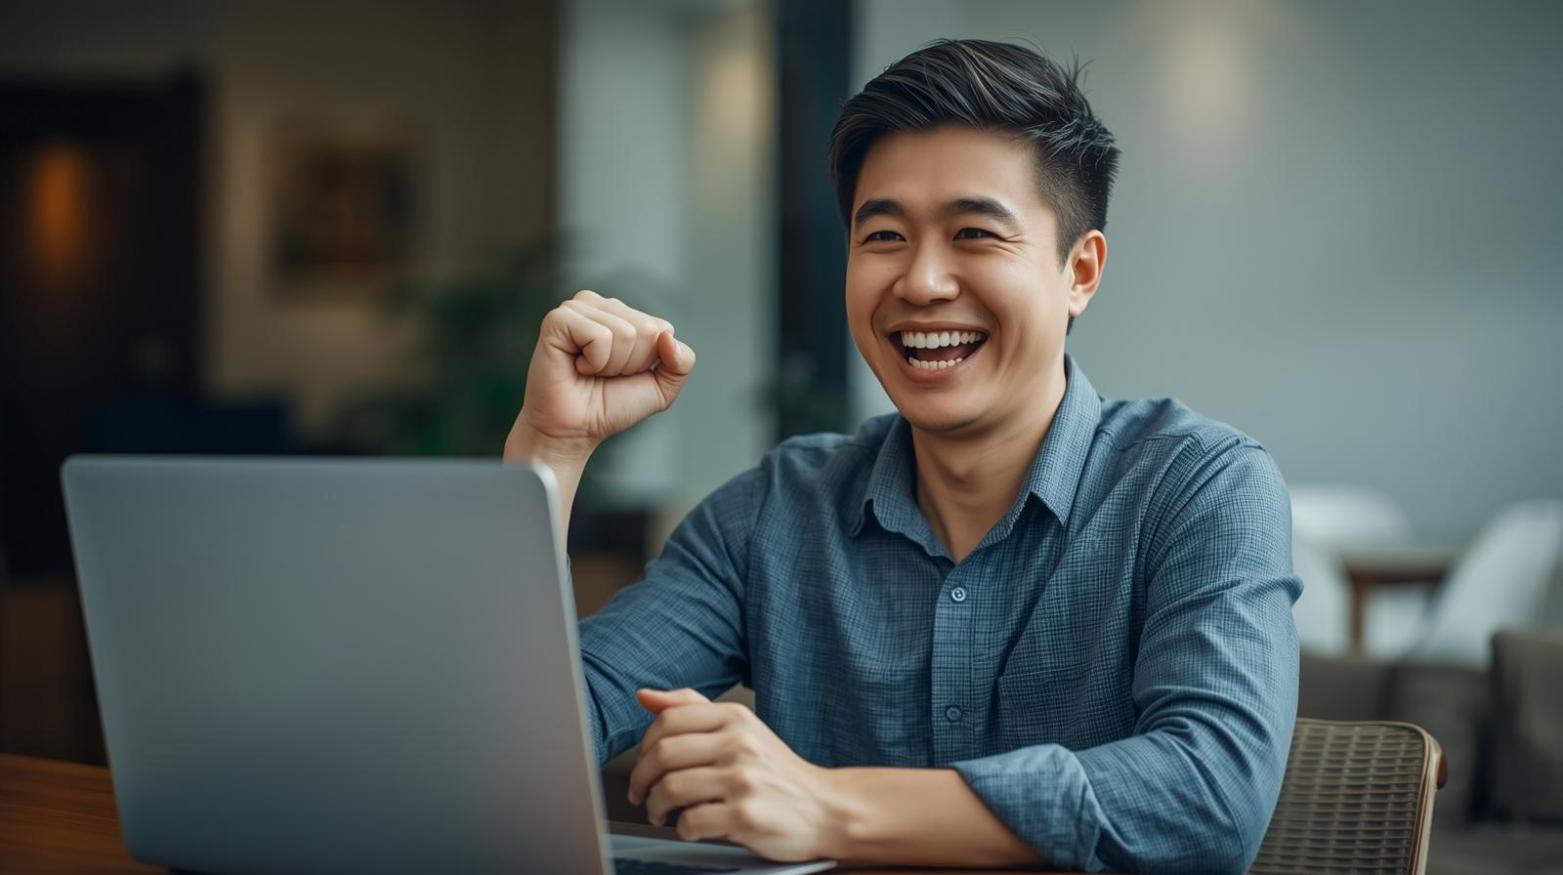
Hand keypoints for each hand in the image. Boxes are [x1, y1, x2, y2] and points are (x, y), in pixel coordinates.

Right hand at [508, 290, 695, 456]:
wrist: (574, 430)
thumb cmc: (609, 406)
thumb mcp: (661, 388)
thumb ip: (682, 363)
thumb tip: (669, 338)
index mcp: (623, 314)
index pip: (661, 328)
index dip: (647, 361)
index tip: (622, 374)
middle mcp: (600, 305)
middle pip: (645, 330)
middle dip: (630, 363)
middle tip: (603, 374)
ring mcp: (576, 309)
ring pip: (624, 333)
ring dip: (610, 365)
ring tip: (588, 371)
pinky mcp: (558, 320)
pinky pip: (599, 336)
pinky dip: (594, 361)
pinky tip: (576, 366)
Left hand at [627, 689, 841, 861]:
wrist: (826, 809)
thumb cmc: (777, 772)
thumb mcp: (742, 729)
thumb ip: (693, 710)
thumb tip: (644, 696)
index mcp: (736, 717)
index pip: (668, 720)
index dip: (644, 746)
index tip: (644, 765)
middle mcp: (740, 744)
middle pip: (663, 754)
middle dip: (641, 779)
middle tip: (641, 793)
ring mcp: (744, 780)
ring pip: (671, 788)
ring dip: (655, 807)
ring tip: (661, 813)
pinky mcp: (746, 816)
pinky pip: (691, 822)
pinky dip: (681, 829)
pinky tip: (690, 827)